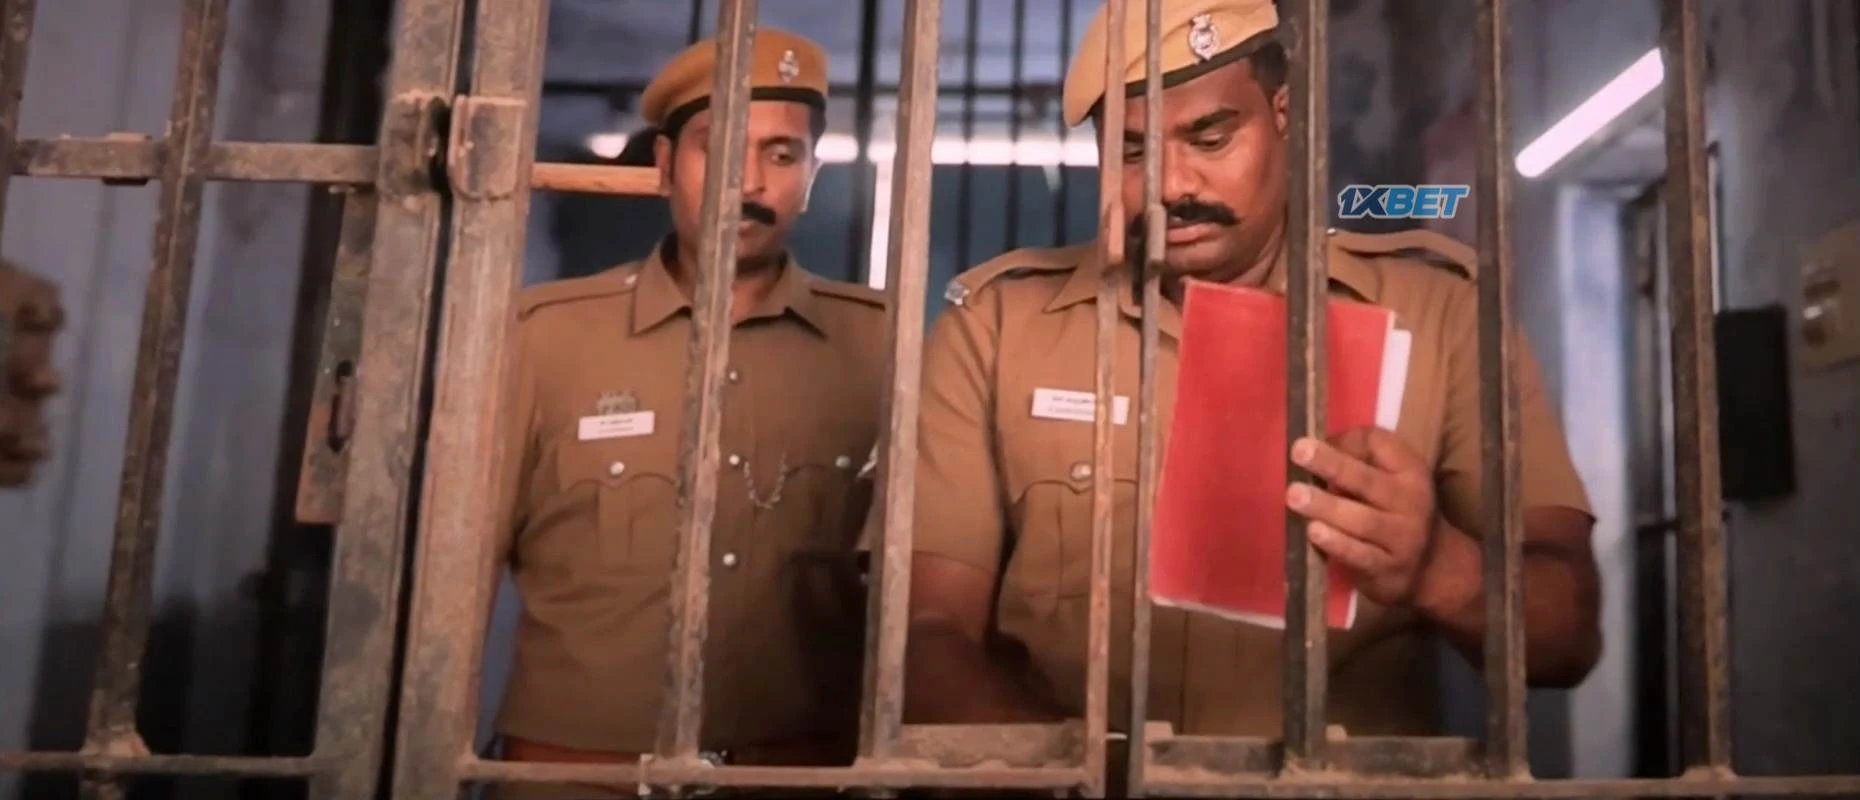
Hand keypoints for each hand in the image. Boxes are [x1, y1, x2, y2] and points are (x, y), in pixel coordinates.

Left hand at [1284, 427, 1437, 606]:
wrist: (1435, 567)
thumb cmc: (1396, 511)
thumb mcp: (1391, 479)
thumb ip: (1359, 458)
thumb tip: (1314, 446)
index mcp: (1409, 470)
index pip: (1380, 444)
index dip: (1346, 440)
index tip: (1310, 442)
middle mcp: (1410, 501)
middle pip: (1368, 480)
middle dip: (1332, 464)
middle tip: (1299, 452)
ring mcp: (1401, 538)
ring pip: (1363, 520)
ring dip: (1327, 507)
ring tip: (1295, 496)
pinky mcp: (1387, 569)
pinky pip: (1360, 555)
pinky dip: (1337, 544)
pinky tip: (1314, 532)